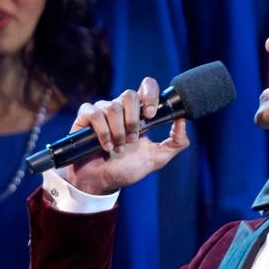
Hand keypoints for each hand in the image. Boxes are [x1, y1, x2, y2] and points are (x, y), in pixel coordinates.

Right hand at [59, 77, 189, 196]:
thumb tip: (183, 119)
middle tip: (132, 140)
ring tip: (118, 149)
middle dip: (132, 121)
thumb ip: (176, 142)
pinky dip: (102, 132)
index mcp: (139, 113)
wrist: (102, 182)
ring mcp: (102, 111)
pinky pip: (95, 113)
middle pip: (129, 94)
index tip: (150, 115)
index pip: (147, 86)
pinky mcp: (85, 117)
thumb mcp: (157, 158)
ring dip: (117, 132)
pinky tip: (105, 146)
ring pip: (112, 107)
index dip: (150, 94)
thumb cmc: (127, 169)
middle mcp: (121, 108)